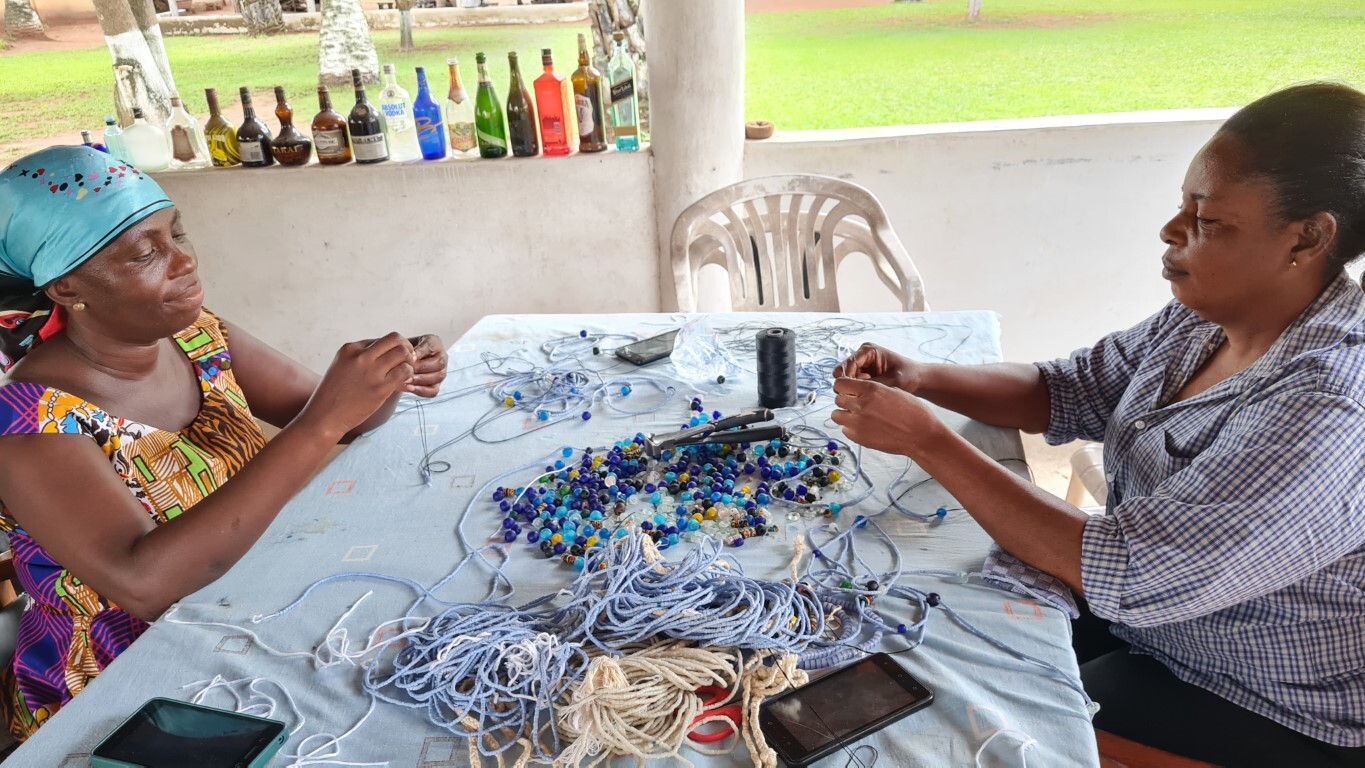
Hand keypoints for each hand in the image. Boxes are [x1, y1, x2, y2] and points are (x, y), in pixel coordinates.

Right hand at [299, 332, 414, 437]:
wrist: (324, 417)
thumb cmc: (334, 394)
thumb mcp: (342, 366)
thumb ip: (360, 357)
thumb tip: (386, 353)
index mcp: (350, 349)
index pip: (381, 339)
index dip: (390, 350)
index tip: (391, 362)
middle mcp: (361, 356)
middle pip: (396, 339)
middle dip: (406, 348)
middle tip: (406, 361)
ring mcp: (371, 371)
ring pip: (403, 353)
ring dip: (409, 362)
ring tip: (405, 373)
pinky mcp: (380, 388)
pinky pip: (404, 372)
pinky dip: (409, 375)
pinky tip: (403, 383)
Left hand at [406, 334, 446, 397]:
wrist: (401, 361)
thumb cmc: (403, 350)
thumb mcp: (404, 344)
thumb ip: (407, 348)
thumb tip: (412, 357)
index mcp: (435, 343)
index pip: (431, 347)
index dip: (421, 353)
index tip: (409, 357)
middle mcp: (442, 357)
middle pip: (439, 363)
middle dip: (422, 367)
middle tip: (407, 370)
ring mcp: (441, 372)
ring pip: (438, 377)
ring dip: (421, 379)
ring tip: (407, 380)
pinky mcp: (437, 385)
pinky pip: (433, 390)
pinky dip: (422, 390)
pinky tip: (410, 388)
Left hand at [830, 377, 943, 455]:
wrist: (921, 435)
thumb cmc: (913, 411)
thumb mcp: (894, 391)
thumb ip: (874, 390)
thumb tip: (860, 390)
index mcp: (871, 390)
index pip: (840, 383)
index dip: (844, 386)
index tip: (849, 389)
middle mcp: (861, 405)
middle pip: (838, 399)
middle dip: (845, 400)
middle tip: (855, 404)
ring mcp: (858, 423)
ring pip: (836, 416)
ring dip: (844, 414)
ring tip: (857, 416)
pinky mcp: (859, 438)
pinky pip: (845, 430)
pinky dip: (851, 428)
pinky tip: (864, 428)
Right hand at [833, 343, 920, 391]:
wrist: (915, 378)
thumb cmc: (908, 376)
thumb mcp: (892, 381)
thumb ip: (873, 385)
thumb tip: (854, 391)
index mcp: (868, 350)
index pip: (849, 363)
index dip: (850, 378)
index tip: (859, 389)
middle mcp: (861, 355)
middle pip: (841, 370)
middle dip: (848, 383)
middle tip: (862, 391)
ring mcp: (860, 364)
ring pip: (843, 378)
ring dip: (851, 387)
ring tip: (867, 391)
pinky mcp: (860, 374)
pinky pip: (850, 383)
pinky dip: (855, 389)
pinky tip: (868, 392)